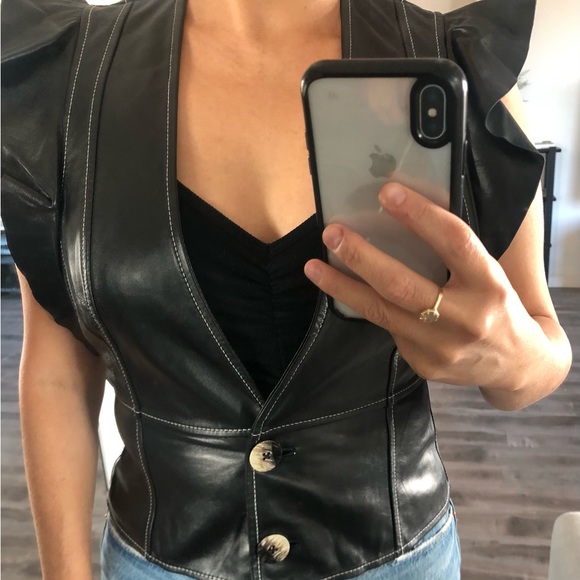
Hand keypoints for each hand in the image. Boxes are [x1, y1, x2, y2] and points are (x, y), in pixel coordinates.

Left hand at [304, 182, 535, 388]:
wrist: (517, 366)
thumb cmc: (500, 308)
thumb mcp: (491, 275)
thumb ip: (456, 254)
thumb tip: (404, 217)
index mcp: (491, 286)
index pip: (454, 243)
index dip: (420, 215)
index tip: (387, 192)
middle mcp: (467, 319)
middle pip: (402, 285)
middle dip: (361, 257)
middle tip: (332, 233)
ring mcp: (442, 348)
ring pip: (381, 312)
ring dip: (342, 286)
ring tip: (314, 266)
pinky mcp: (425, 365)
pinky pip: (389, 328)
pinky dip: (368, 306)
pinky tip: (352, 292)